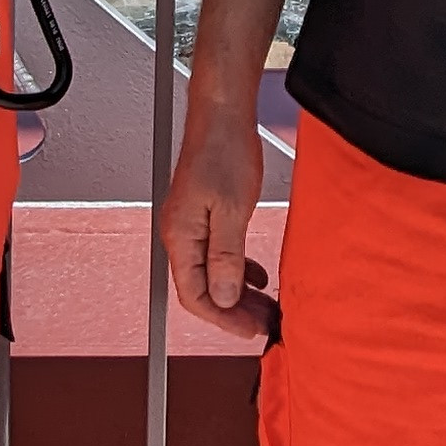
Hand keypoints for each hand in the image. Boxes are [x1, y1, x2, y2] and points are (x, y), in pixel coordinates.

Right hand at [155, 101, 273, 336]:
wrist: (222, 115)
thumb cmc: (225, 152)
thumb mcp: (232, 210)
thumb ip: (226, 258)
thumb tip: (224, 297)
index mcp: (181, 236)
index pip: (195, 296)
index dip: (224, 318)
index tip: (251, 330)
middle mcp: (180, 234)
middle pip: (202, 289)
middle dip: (233, 312)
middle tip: (264, 324)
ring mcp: (190, 225)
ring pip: (211, 275)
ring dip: (238, 294)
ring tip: (265, 307)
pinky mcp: (204, 216)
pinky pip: (217, 256)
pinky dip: (238, 272)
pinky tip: (257, 278)